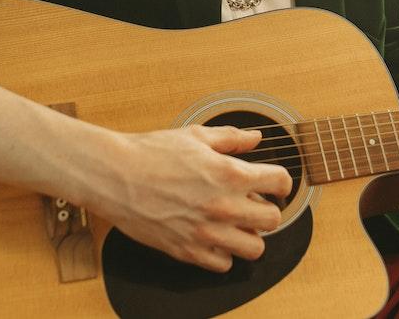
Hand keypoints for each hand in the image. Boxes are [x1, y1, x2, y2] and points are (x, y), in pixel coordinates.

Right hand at [88, 124, 292, 271]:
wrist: (115, 175)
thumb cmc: (151, 152)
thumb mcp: (195, 136)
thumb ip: (231, 138)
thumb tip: (255, 138)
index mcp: (230, 173)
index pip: (281, 182)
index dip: (283, 182)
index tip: (277, 184)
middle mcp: (224, 205)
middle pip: (273, 220)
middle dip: (269, 210)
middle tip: (256, 204)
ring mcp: (206, 231)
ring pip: (254, 249)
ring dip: (250, 236)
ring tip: (237, 224)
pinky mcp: (187, 250)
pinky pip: (223, 264)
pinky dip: (223, 253)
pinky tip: (214, 237)